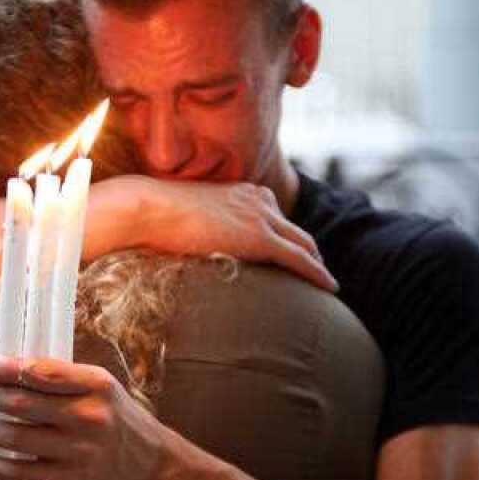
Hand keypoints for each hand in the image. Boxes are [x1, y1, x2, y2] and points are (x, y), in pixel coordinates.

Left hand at [0, 354, 168, 479]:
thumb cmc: (115, 420)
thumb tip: (6, 370)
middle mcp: (89, 418)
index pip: (41, 371)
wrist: (148, 469)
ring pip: (14, 438)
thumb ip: (61, 379)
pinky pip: (18, 473)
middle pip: (21, 403)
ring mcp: (78, 453)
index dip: (5, 367)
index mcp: (96, 385)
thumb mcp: (101, 387)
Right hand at [95, 176, 336, 291]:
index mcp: (240, 192)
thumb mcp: (184, 217)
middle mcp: (257, 199)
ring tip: (326, 283)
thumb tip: (188, 245)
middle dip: (308, 250)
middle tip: (317, 271)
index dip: (286, 237)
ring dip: (317, 263)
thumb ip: (198, 227)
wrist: (148, 209)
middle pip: (294, 229)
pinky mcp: (259, 238)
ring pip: (303, 244)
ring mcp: (260, 217)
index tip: (292, 253)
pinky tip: (330, 287)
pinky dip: (317, 273)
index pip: (273, 216)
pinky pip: (299, 259)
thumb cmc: (152, 216)